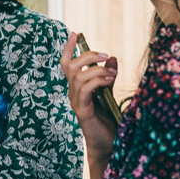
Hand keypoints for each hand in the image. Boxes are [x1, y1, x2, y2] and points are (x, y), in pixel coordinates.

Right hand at [61, 33, 117, 178]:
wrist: (110, 145)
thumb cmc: (109, 121)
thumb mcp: (109, 92)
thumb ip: (108, 75)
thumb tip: (112, 58)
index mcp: (77, 88)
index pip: (67, 64)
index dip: (67, 48)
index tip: (74, 33)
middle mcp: (73, 93)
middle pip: (70, 66)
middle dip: (87, 56)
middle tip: (106, 55)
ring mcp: (76, 102)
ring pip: (78, 76)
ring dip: (97, 70)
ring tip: (113, 73)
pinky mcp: (83, 111)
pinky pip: (85, 89)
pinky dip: (98, 81)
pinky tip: (110, 80)